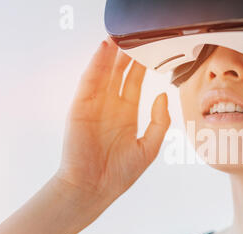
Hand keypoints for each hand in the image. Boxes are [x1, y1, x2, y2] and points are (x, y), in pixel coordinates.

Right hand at [56, 37, 169, 204]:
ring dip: (110, 56)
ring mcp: (94, 106)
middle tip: (135, 38)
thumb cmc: (121, 173)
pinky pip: (89, 82)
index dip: (141, 68)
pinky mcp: (80, 108)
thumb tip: (162, 95)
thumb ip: (160, 121)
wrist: (94, 188)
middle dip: (126, 57)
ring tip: (119, 37)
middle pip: (118, 75)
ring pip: (103, 74)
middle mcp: (110, 107)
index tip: (150, 52)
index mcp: (126, 115)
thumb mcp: (149, 147)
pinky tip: (103, 51)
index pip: (133, 84)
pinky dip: (95, 65)